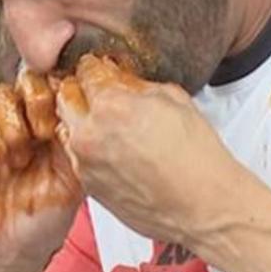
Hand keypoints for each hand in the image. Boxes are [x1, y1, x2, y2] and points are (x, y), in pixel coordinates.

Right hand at [0, 70, 81, 266]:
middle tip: (45, 132)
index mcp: (52, 126)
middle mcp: (23, 123)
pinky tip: (0, 168)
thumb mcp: (74, 179)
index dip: (61, 90)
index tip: (68, 111)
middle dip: (38, 100)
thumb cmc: (42, 222)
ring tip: (21, 158)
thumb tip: (82, 109)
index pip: (55, 85)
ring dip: (14, 124)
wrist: (9, 254)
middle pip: (27, 79)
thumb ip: (77, 142)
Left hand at [57, 55, 250, 245]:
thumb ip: (139, 86)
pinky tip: (115, 152)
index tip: (100, 68)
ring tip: (109, 126)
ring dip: (82, 122)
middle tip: (99, 94)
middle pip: (67, 97)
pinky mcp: (89, 188)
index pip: (86, 71)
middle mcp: (90, 134)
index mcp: (111, 105)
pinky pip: (79, 158)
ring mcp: (86, 164)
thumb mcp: (175, 100)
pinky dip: (90, 150)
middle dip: (81, 91)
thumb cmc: (197, 157)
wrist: (204, 205)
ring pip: (69, 129)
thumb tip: (124, 81)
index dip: (95, 66)